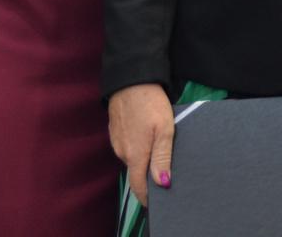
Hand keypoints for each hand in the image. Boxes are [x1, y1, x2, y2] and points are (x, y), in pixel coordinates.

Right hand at [108, 84, 173, 205]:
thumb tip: (162, 183)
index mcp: (135, 155)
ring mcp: (116, 141)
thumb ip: (162, 157)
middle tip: (166, 170)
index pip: (138, 186)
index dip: (147, 197)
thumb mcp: (164, 129)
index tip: (158, 202)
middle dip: (148, 175)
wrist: (130, 79)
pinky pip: (127, 146)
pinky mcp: (115, 131)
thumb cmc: (151, 103)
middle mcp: (122, 152)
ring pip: (132, 158)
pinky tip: (147, 136)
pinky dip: (137, 146)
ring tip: (159, 150)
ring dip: (143, 159)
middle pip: (136, 172)